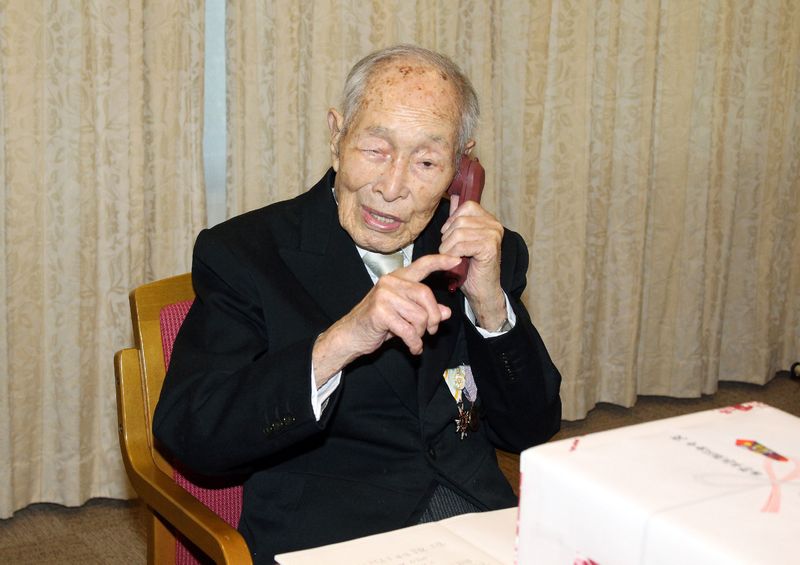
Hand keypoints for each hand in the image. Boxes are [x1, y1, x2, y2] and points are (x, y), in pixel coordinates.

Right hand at [312, 254, 461, 385]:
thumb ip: (424, 311)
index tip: (456, 260)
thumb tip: (446, 312)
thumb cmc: (377, 323)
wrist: (350, 336)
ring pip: (419, 315)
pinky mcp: (380, 312)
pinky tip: (413, 347)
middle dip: (433, 317)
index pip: (422, 264)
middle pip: (425, 295)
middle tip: (432, 331)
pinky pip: (409, 330)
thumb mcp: (404, 315)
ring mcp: (384, 295)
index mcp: (397, 278)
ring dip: (421, 333)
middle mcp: (390, 282)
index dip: (440, 261)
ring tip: (414, 339)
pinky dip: (414, 343)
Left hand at [439, 196, 505, 329]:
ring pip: (458, 232)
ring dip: (448, 248)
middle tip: (452, 253)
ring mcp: (494, 235)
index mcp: (489, 220)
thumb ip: (459, 220)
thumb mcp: (462, 240)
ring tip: (454, 258)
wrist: (482, 291)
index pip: (466, 206)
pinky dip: (453, 254)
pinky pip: (461, 245)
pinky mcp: (490, 247)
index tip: (450, 237)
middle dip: (448, 238)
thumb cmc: (470, 268)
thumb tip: (453, 197)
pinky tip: (457, 262)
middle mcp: (494, 225)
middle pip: (459, 220)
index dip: (452, 220)